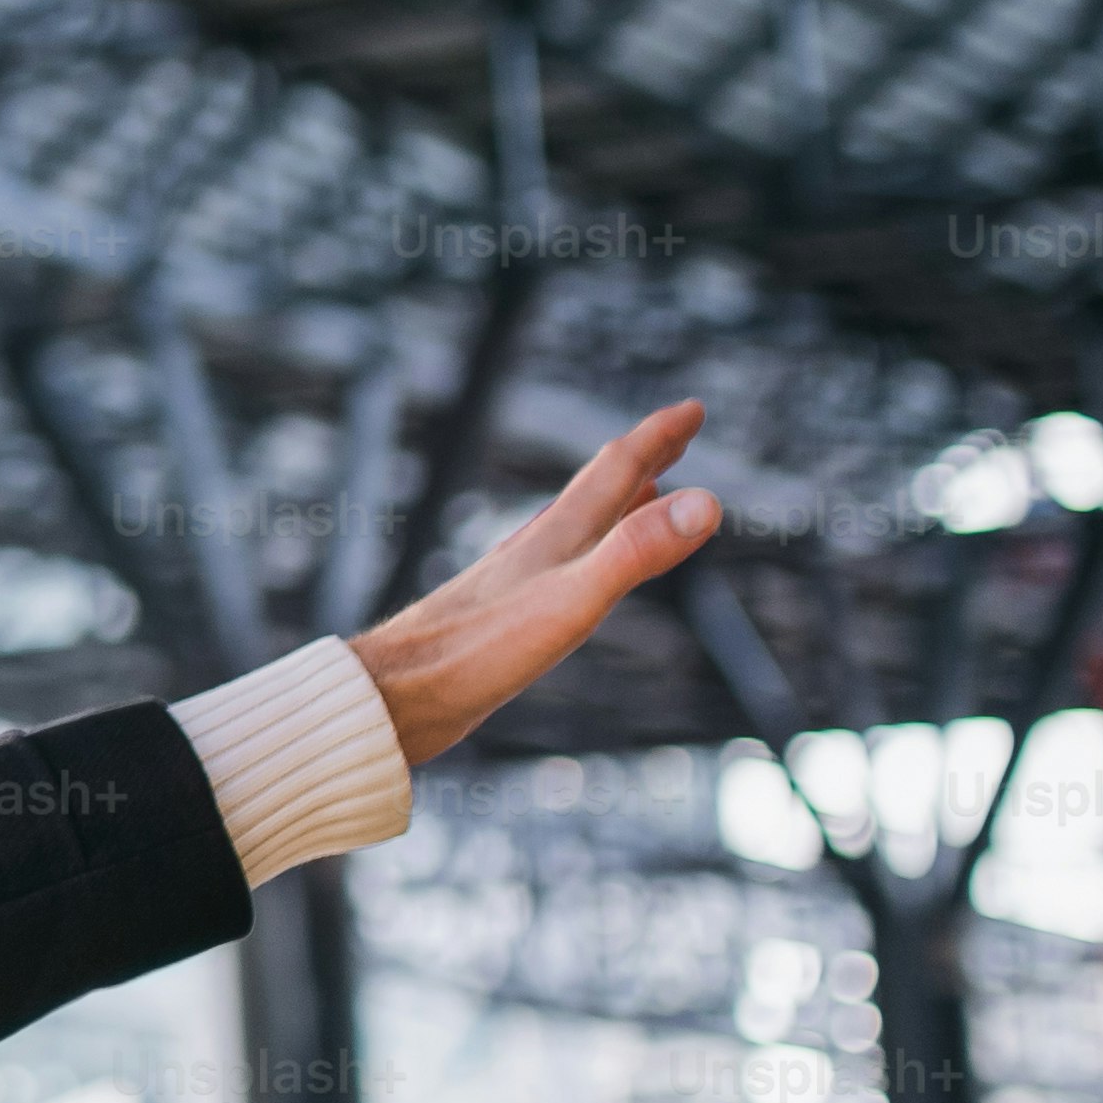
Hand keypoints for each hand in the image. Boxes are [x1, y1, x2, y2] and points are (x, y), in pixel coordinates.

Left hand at [351, 399, 721, 765]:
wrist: (397, 693)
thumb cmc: (478, 650)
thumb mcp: (573, 601)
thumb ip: (635, 551)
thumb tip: (705, 502)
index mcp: (557, 536)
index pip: (616, 470)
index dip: (659, 437)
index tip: (693, 409)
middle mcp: (538, 548)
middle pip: (600, 489)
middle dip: (645, 457)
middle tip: (681, 432)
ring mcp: (519, 580)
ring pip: (581, 525)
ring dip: (621, 502)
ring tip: (649, 489)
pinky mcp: (505, 615)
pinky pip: (563, 567)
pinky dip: (591, 552)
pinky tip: (583, 569)